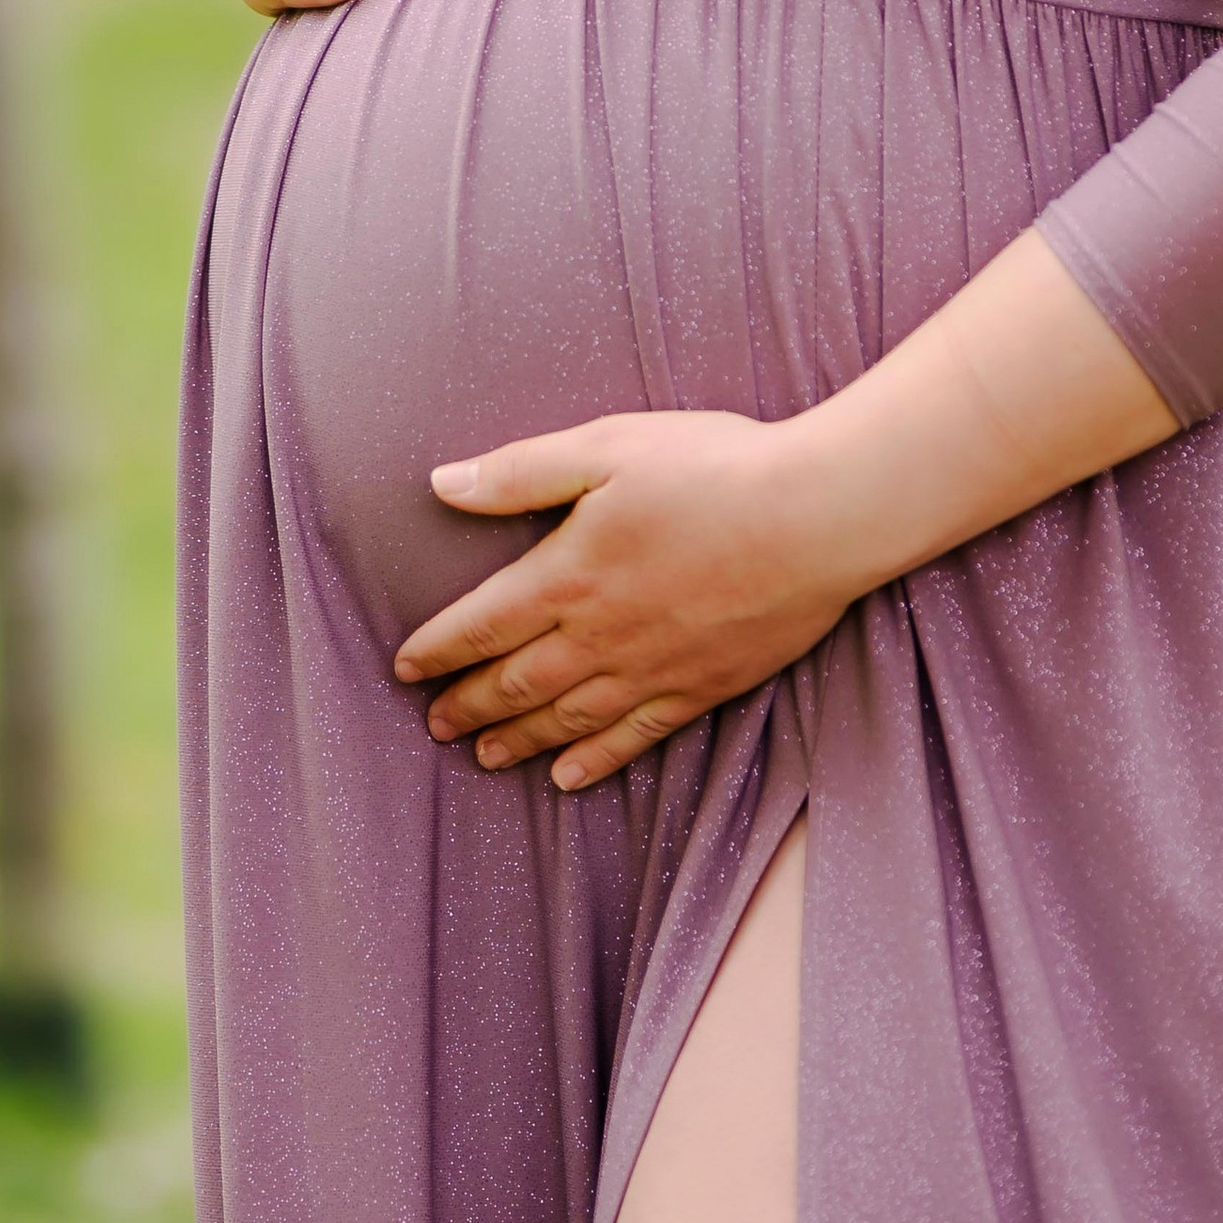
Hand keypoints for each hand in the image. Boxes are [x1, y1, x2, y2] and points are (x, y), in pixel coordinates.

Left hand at [392, 412, 857, 791]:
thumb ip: (521, 472)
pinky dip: (595, 761)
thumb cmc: (714, 467)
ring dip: (519, 740)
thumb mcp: (607, 446)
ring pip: (567, 718)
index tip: (405, 669)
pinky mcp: (702, 686)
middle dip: (469, 705)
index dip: (438, 651)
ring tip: (486, 756)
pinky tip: (570, 776)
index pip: (481, 625)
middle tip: (436, 725)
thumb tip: (443, 485)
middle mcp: (600, 635)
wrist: (817, 516)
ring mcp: (652, 668)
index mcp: (568, 574)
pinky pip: (634, 738)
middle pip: (516, 682)